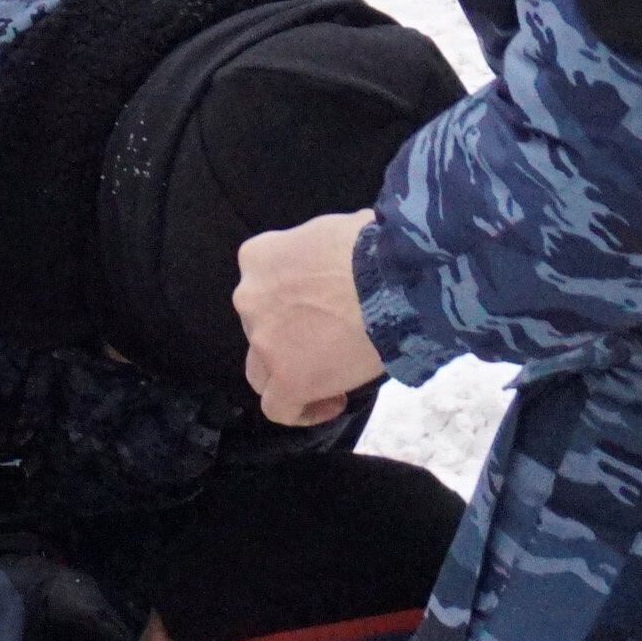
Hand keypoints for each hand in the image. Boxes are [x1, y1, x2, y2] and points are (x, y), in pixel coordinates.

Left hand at [234, 211, 381, 426]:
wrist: (392, 278)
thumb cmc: (375, 246)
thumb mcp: (333, 231)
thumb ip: (320, 252)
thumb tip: (341, 256)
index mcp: (258, 257)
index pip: (264, 287)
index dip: (292, 303)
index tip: (324, 310)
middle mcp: (249, 297)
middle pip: (261, 327)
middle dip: (291, 336)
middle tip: (332, 339)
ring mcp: (264, 340)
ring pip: (262, 369)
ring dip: (290, 372)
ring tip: (330, 375)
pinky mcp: (287, 377)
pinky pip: (279, 408)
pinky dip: (301, 410)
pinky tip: (331, 402)